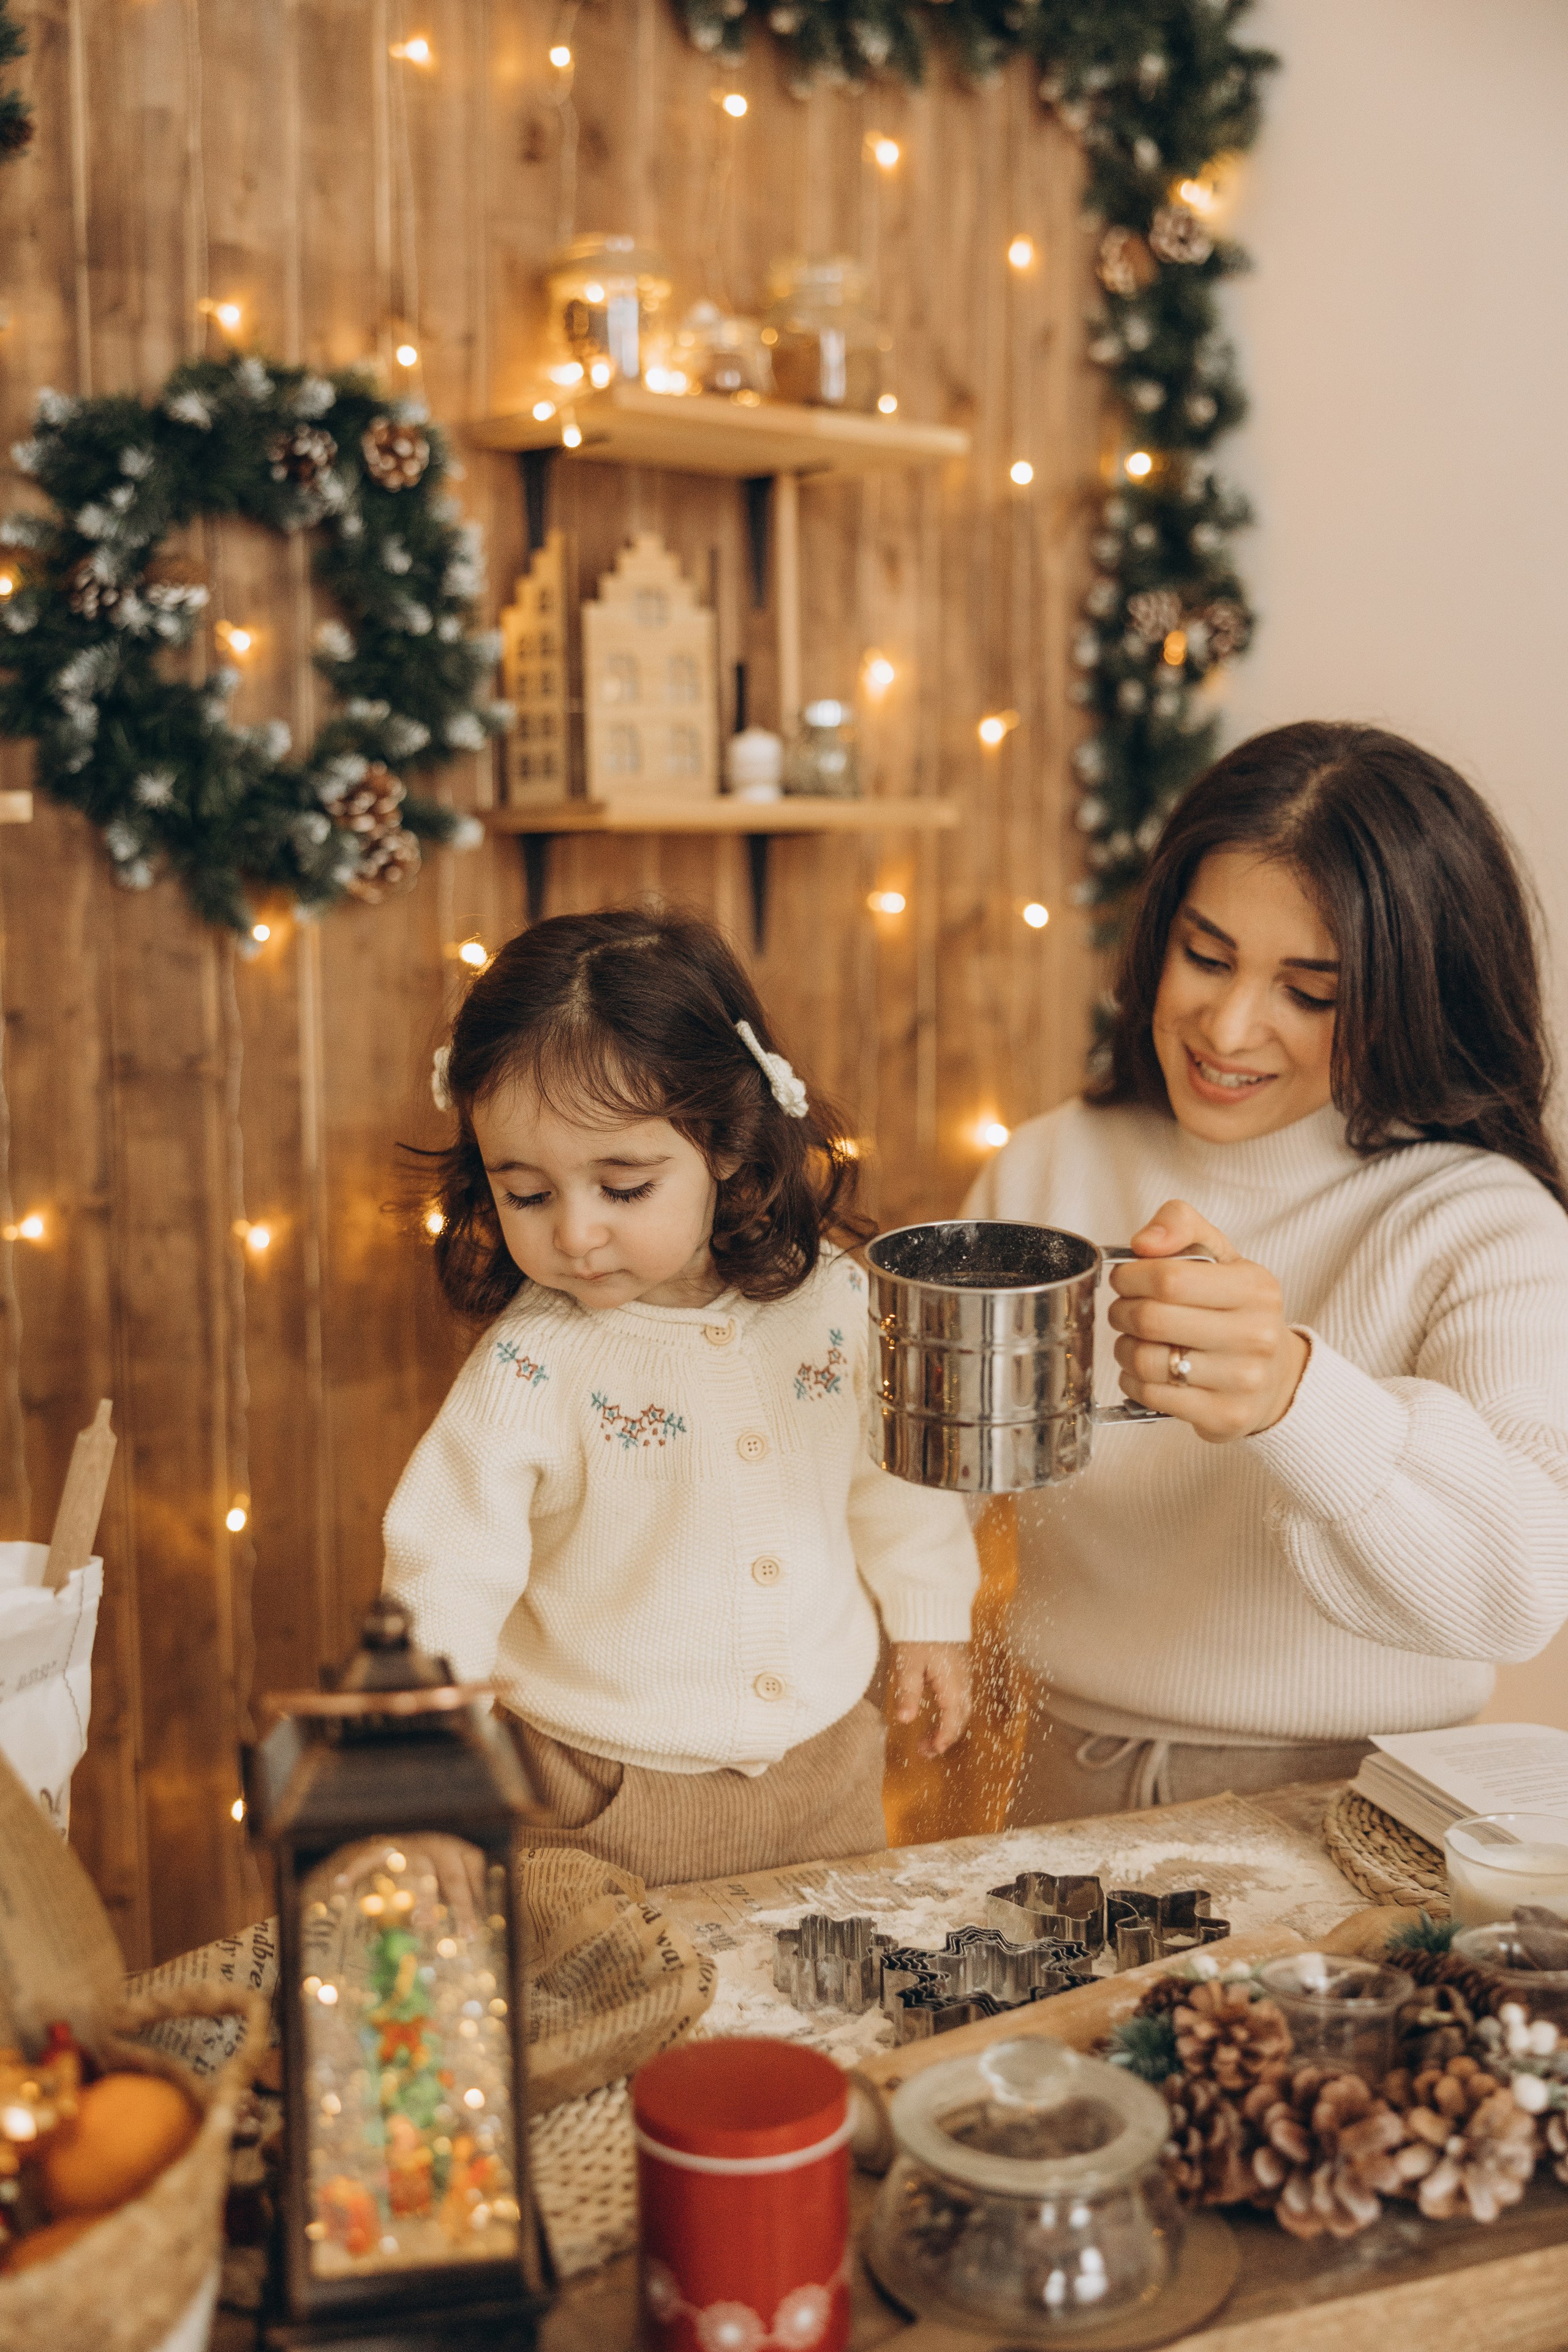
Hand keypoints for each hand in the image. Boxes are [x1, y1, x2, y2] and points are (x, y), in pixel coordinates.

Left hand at [889, 1642, 971, 1756]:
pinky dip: (950, 1711)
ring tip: (928, 1736)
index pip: (952, 1720)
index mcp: (952, 1683)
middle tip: (924, 1749)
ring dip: (947, 1725)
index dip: (942, 1738)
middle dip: (944, 1737)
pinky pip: (960, 1695)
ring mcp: (964, 1672)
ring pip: (961, 1707)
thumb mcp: (908, 1663)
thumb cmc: (919, 1633)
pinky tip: (937, 1712)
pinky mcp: (960, 1665)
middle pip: (960, 1717)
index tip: (929, 1751)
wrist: (933, 1604)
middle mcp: (963, 1680)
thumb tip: (905, 1720)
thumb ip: (908, 1692)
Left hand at [1107, 1198, 1309, 1442]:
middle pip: (1152, 1320)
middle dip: (1122, 1312)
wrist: (1275, 1376)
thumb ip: (1180, 1224)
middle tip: (1125, 1310)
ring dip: (1124, 1349)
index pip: (1168, 1278)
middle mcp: (1256, 1335)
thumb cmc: (1235, 1309)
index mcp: (1255, 1288)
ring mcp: (1243, 1380)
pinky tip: (1145, 1372)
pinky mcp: (1225, 1416)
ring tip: (1135, 1341)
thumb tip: (1143, 1242)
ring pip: (1146, 1361)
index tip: (1125, 1279)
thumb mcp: (1218, 1254)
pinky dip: (1133, 1382)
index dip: (1130, 1277)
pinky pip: (1151, 1396)